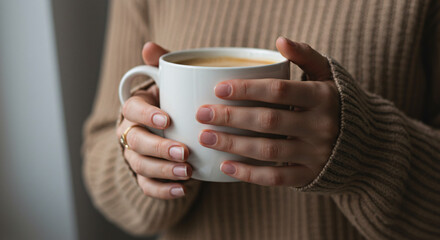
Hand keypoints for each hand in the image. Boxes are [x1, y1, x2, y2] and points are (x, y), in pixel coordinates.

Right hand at [117, 42, 191, 198]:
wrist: (167, 127)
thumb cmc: (170, 101)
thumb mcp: (168, 82)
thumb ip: (161, 66)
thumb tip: (150, 47)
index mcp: (135, 108)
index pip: (132, 110)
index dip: (147, 116)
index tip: (168, 120)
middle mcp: (130, 131)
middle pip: (136, 141)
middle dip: (159, 148)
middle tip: (185, 152)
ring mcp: (135, 155)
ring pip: (140, 166)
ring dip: (163, 170)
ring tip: (188, 172)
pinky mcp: (144, 175)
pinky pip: (147, 186)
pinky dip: (163, 190)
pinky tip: (183, 190)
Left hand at [196, 37, 338, 186]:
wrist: (365, 142)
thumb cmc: (336, 102)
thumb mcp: (328, 75)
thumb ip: (306, 56)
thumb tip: (279, 41)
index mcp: (323, 97)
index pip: (278, 92)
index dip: (246, 90)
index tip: (218, 89)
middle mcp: (321, 126)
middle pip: (268, 122)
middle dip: (231, 118)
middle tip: (202, 114)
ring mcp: (316, 154)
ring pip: (268, 151)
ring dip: (233, 145)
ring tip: (205, 138)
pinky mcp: (310, 175)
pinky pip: (276, 177)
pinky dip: (249, 174)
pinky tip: (225, 166)